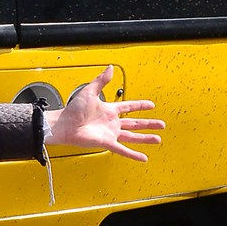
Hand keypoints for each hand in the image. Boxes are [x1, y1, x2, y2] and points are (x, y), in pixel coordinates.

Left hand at [43, 66, 163, 161]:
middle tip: (161, 124)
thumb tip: (110, 68)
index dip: (140, 106)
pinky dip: (133, 154)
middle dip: (149, 124)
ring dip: (145, 138)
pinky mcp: (106, 143)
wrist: (64, 124)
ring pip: (132, 137)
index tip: (151, 105)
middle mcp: (111, 122)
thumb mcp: (90, 91)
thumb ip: (101, 81)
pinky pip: (123, 149)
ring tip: (157, 139)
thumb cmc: (73, 110)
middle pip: (135, 123)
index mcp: (109, 110)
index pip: (129, 107)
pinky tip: (143, 158)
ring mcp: (110, 133)